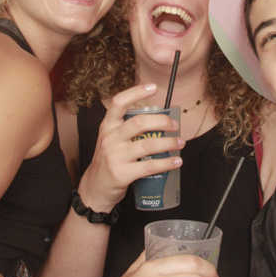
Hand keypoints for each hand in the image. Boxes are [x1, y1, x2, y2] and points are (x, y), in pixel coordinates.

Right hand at [78, 84, 183, 212]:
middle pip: (139, 122)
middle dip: (162, 122)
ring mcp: (115, 156)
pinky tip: (177, 161)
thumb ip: (127, 129)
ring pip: (148, 144)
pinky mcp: (122, 174)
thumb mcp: (110, 140)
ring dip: (169, 143)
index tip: (153, 88)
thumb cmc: (108, 161)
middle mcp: (109, 138)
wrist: (95, 188)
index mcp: (107, 126)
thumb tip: (157, 121)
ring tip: (180, 143)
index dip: (136, 92)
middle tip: (175, 126)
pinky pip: (150, 166)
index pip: (118, 103)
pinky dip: (167, 163)